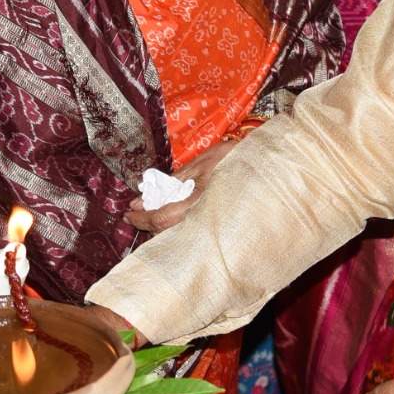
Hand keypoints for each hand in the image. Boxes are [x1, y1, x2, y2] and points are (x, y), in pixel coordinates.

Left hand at [125, 139, 239, 234]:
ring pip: (178, 234)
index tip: (128, 213)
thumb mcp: (200, 164)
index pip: (160, 219)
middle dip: (148, 224)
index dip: (141, 218)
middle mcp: (202, 222)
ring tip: (152, 211)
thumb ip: (175, 179)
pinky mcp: (218, 226)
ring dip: (162, 225)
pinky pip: (191, 230)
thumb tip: (151, 192)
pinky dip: (177, 224)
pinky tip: (173, 213)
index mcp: (196, 206)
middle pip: (167, 232)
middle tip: (135, 214)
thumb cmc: (233, 160)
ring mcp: (211, 226)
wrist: (265, 166)